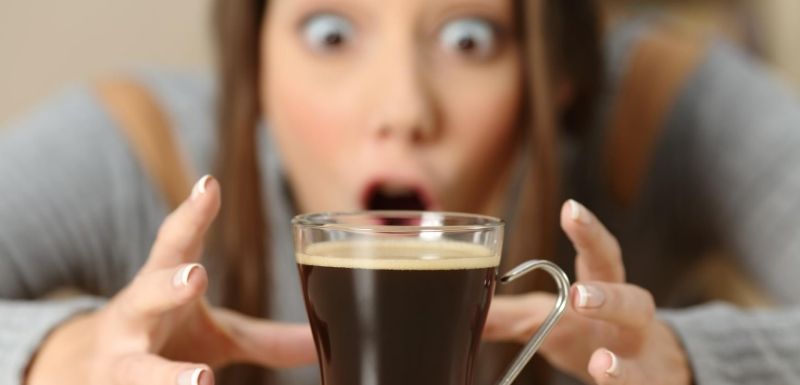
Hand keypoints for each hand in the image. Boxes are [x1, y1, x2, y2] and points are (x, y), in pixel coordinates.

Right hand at [27, 175, 315, 384]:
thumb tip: (321, 342)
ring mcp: (119, 359)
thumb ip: (266, 338)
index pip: (176, 242)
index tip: (209, 185)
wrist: (89, 371)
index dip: (192, 214)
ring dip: (167, 374)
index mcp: (162, 284)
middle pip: (146, 295)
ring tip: (202, 379)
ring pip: (136, 368)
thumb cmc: (165, 340)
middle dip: (169, 286)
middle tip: (196, 277)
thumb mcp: (216, 335)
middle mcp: (136, 316)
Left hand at [484, 200, 691, 384]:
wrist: (656, 370)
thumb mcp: (553, 319)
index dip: (588, 232)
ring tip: (600, 360)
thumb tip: (462, 310)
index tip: (570, 208)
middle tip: (580, 296)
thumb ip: (510, 315)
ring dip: (620, 359)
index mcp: (604, 290)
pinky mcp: (649, 384)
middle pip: (632, 300)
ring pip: (640, 356)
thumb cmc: (593, 334)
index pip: (599, 256)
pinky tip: (604, 377)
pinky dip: (623, 384)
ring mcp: (642, 355)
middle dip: (609, 297)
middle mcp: (630, 319)